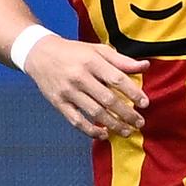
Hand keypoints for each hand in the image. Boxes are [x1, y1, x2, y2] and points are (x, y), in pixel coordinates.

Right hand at [22, 36, 150, 138]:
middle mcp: (80, 77)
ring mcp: (68, 91)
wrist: (40, 54)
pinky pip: (76, 120)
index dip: (133, 92)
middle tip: (140, 123)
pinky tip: (103, 135)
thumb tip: (146, 66)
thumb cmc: (74, 52)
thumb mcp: (98, 50)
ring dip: (112, 124)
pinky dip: (90, 130)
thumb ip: (121, 60)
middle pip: (108, 99)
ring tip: (127, 131)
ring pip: (94, 112)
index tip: (145, 104)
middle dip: (126, 113)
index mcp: (92, 61)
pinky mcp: (58, 103)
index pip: (117, 79)